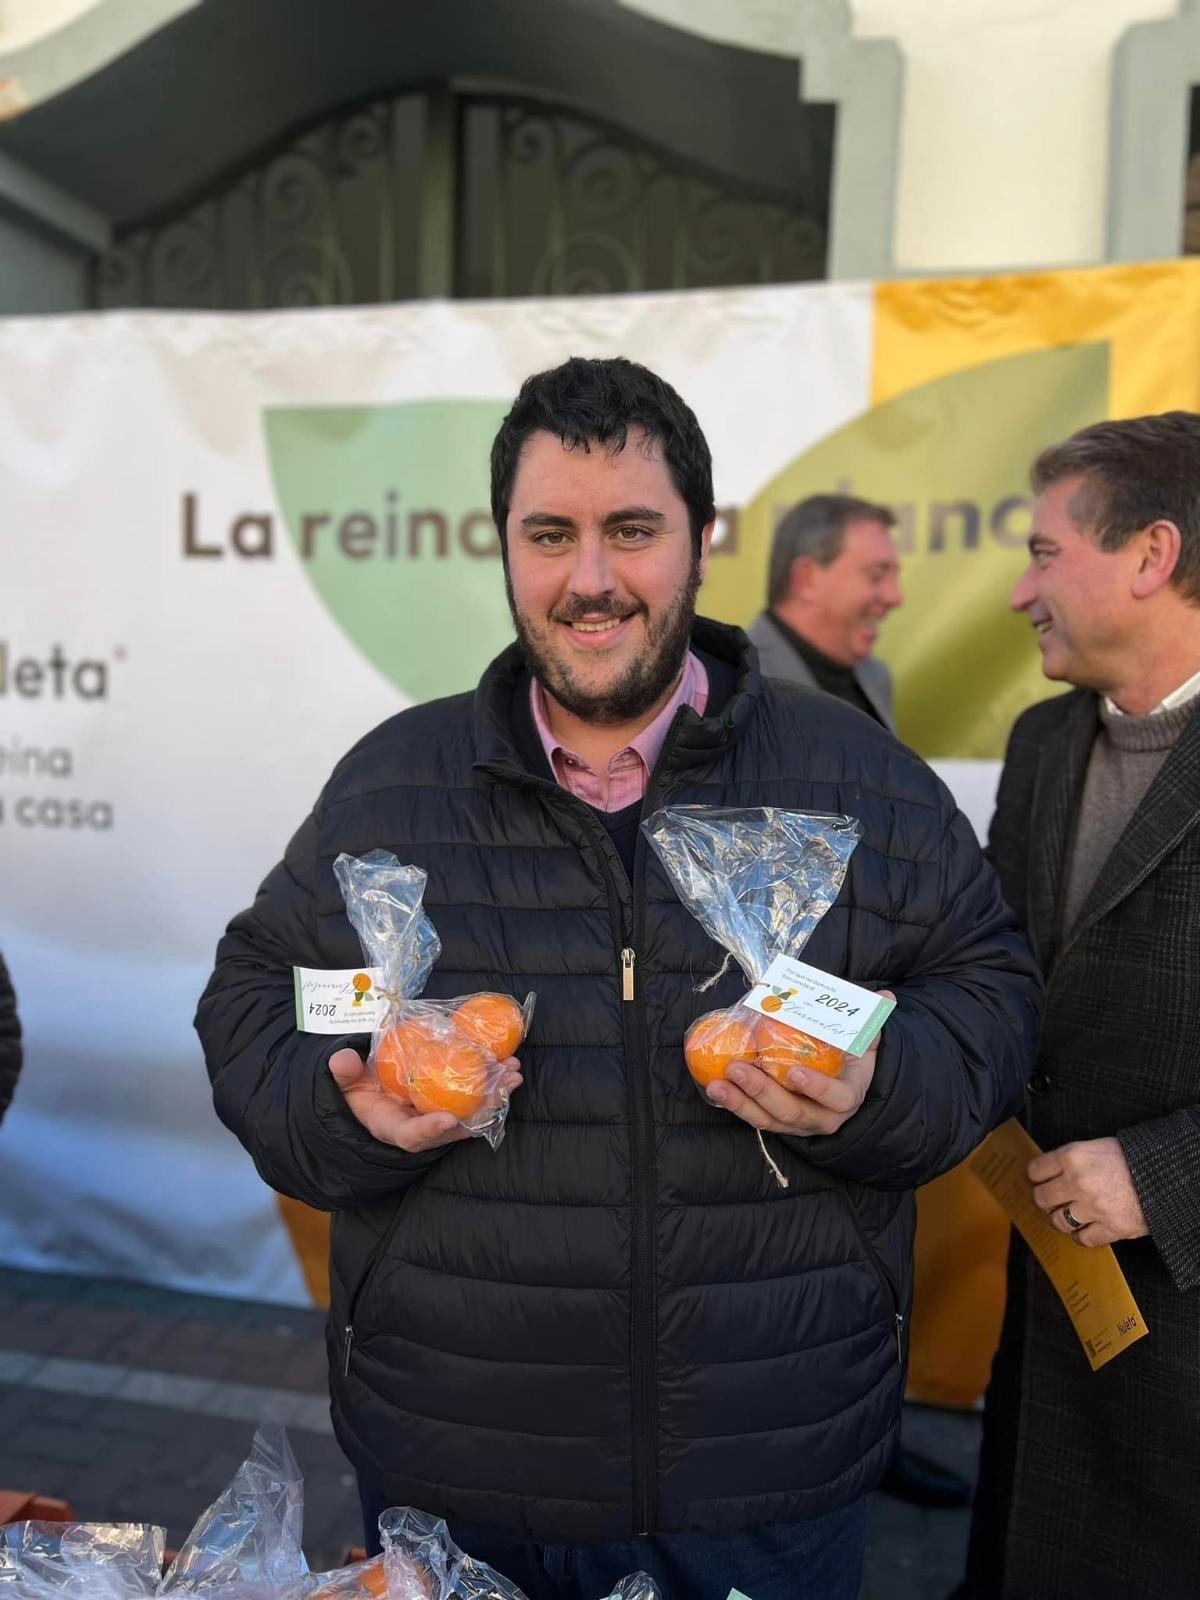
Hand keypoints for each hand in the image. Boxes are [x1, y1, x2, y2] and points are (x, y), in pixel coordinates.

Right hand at [328, 1047, 522, 1153]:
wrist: (367, 1093)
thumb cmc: (356, 1090)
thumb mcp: (345, 1082)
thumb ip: (344, 1073)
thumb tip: (341, 1059)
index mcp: (390, 1126)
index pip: (410, 1136)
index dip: (429, 1130)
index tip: (448, 1119)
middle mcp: (418, 1127)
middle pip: (451, 1128)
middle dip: (478, 1111)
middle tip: (502, 1087)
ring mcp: (435, 1118)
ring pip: (468, 1114)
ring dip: (493, 1096)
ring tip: (513, 1075)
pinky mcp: (447, 1105)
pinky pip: (472, 1100)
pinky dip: (490, 1086)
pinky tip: (508, 1069)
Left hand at [704, 992, 892, 1137]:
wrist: (845, 1091)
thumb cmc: (852, 1062)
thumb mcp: (865, 1042)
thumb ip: (872, 1020)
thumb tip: (886, 996)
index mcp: (847, 1097)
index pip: (835, 1097)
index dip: (817, 1088)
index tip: (795, 1073)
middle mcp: (823, 1117)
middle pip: (792, 1112)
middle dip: (763, 1092)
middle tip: (738, 1069)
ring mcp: (798, 1125)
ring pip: (768, 1120)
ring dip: (740, 1103)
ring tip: (717, 1084)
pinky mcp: (778, 1124)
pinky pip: (755, 1118)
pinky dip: (735, 1105)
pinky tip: (714, 1087)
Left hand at [1028, 1135, 1148, 1246]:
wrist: (1166, 1174)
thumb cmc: (1133, 1158)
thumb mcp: (1097, 1147)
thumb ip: (1073, 1160)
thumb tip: (1051, 1172)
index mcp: (1073, 1157)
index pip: (1036, 1170)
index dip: (1036, 1176)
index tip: (1038, 1180)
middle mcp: (1079, 1182)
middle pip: (1041, 1198)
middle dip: (1044, 1199)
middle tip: (1051, 1199)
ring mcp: (1094, 1207)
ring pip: (1058, 1221)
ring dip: (1059, 1220)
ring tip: (1065, 1216)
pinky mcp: (1111, 1227)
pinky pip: (1083, 1239)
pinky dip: (1081, 1236)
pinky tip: (1084, 1229)